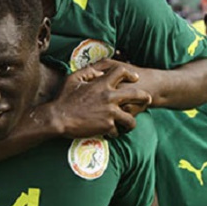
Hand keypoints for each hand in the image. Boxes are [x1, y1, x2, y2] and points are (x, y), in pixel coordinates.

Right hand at [37, 59, 151, 137]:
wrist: (58, 118)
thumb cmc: (63, 98)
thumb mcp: (73, 79)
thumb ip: (89, 72)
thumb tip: (101, 72)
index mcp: (101, 83)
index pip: (121, 72)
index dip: (130, 74)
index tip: (135, 78)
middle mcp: (109, 96)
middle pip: (136, 94)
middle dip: (145, 97)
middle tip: (148, 100)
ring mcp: (110, 112)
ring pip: (131, 118)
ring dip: (132, 122)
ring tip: (130, 124)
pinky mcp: (107, 126)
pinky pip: (117, 130)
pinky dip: (114, 132)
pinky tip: (110, 133)